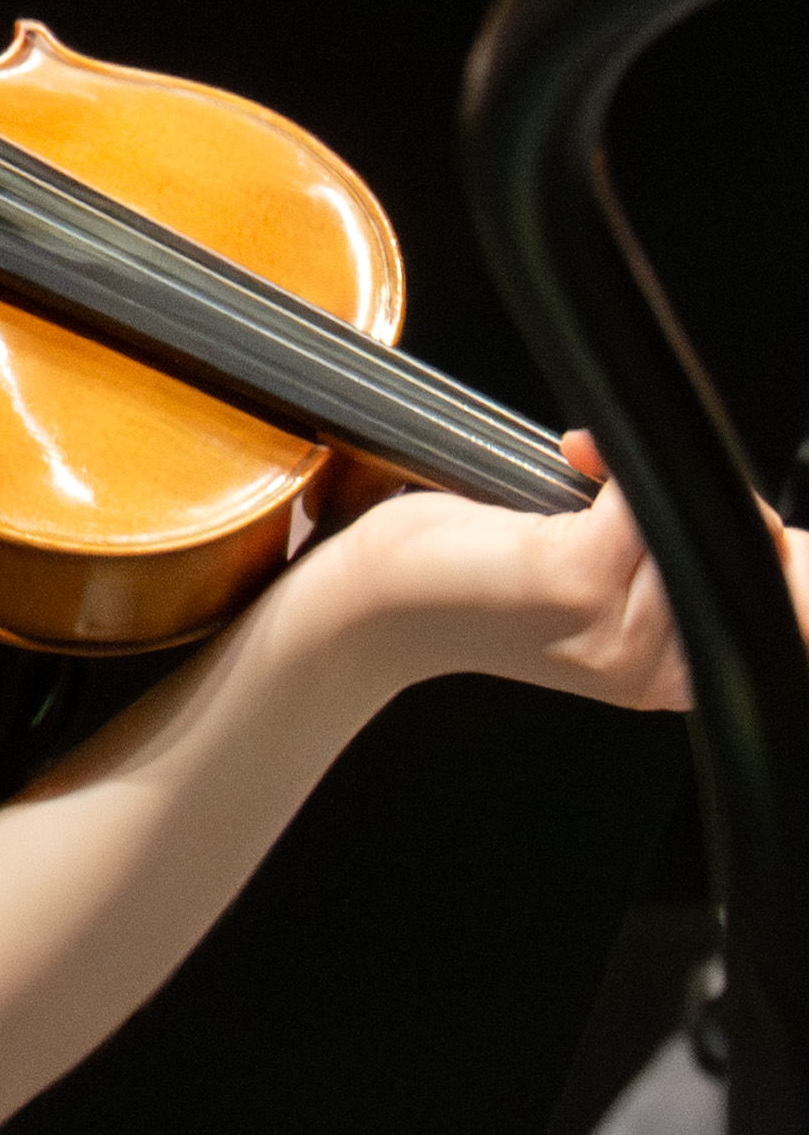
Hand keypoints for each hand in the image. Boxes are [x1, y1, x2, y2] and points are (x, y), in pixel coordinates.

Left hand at [284, 443, 759, 715]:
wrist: (367, 608)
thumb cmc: (465, 580)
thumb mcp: (592, 582)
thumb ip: (663, 552)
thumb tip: (708, 482)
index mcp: (675, 672)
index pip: (784, 601)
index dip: (778, 549)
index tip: (733, 519)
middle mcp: (657, 666)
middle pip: (746, 548)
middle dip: (704, 494)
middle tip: (625, 485)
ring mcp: (617, 629)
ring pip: (698, 518)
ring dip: (648, 476)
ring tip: (588, 476)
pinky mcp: (573, 580)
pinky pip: (641, 497)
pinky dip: (614, 462)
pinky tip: (575, 462)